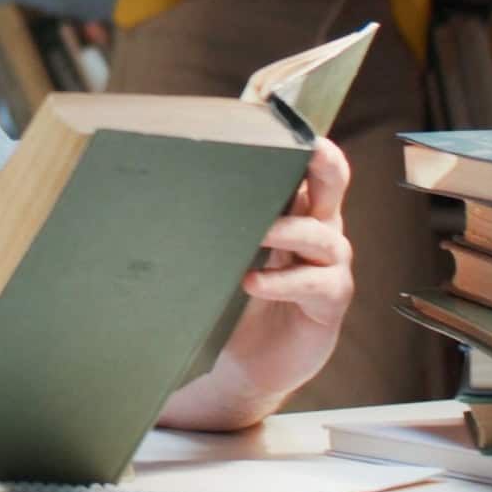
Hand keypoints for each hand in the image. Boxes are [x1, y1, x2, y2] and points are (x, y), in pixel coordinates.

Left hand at [161, 137, 355, 428]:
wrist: (243, 364)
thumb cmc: (232, 300)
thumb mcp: (224, 254)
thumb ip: (213, 223)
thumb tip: (158, 186)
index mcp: (294, 210)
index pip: (307, 168)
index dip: (305, 146)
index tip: (288, 127)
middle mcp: (319, 231)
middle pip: (333, 186)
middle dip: (324, 164)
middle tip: (308, 150)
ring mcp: (329, 267)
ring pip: (323, 235)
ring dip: (289, 230)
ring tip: (257, 233)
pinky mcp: (330, 303)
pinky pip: (318, 284)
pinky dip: (284, 280)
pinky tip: (253, 282)